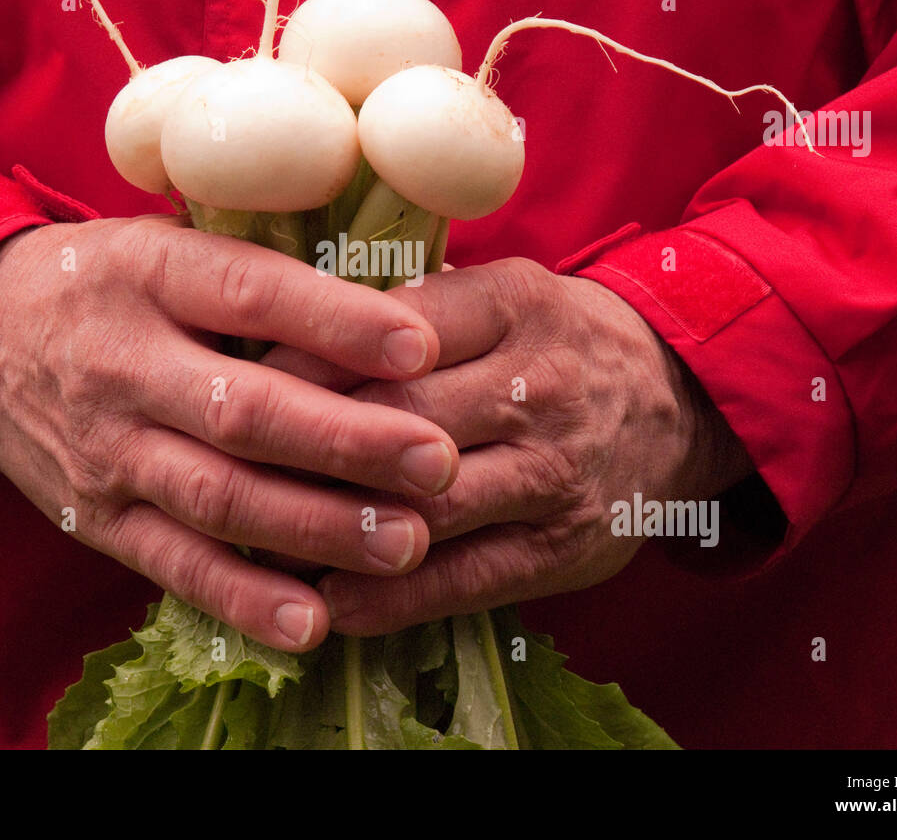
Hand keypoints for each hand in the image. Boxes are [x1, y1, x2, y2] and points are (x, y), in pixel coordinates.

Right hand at [0, 216, 460, 650]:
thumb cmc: (97, 284)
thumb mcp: (160, 245)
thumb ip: (255, 269)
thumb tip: (386, 295)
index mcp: (149, 277)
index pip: (249, 296)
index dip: (335, 322)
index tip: (422, 345)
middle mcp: (125, 366)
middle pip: (244, 411)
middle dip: (348, 441)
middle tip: (440, 462)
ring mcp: (107, 451)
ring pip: (218, 496)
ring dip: (316, 526)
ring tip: (406, 543)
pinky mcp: (96, 518)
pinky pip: (173, 564)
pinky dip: (242, 598)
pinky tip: (314, 622)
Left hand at [264, 257, 750, 633]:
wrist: (677, 401)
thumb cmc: (556, 341)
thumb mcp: (502, 294)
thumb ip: (413, 308)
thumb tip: (288, 316)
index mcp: (513, 305)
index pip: (391, 332)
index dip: (303, 360)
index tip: (232, 379)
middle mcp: (538, 385)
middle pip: (399, 419)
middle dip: (303, 448)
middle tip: (219, 467)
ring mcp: (554, 472)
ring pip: (427, 506)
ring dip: (333, 531)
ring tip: (254, 545)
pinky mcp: (564, 548)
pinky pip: (466, 579)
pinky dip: (391, 597)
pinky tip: (328, 603)